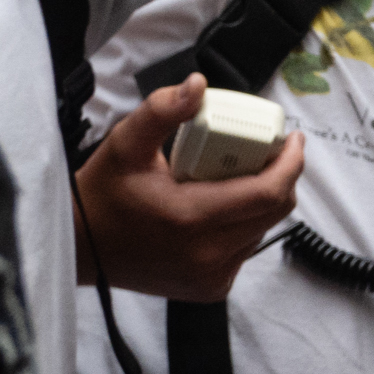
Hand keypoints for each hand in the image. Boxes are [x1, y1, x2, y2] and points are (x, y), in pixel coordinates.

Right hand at [73, 74, 305, 302]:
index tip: (292, 139)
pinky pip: (246, 248)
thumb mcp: (126, 143)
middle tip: (267, 150)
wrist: (81, 247)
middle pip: (274, 211)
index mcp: (190, 220)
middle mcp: (207, 256)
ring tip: (236, 175)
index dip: (290, 164)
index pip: (267, 194)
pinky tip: (220, 206)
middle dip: (280, 176)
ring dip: (261, 199)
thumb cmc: (103, 193)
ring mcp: (212, 277)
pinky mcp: (212, 287)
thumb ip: (163, 110)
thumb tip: (198, 85)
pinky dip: (244, 223)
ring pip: (263, 229)